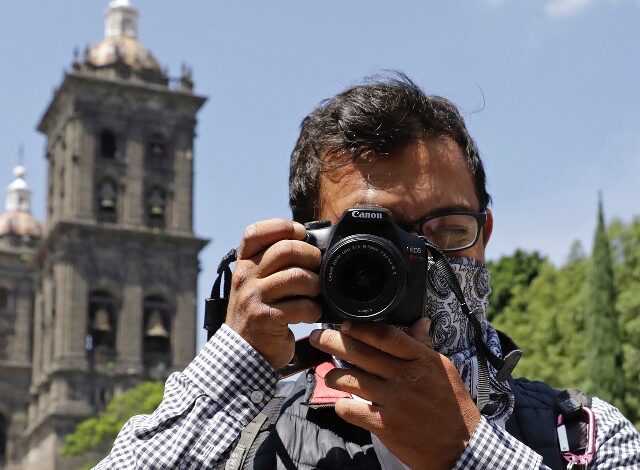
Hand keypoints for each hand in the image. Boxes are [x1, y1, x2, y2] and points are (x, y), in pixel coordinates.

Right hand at [225, 219, 321, 368]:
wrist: (242, 353)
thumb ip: (271, 263)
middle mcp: (245, 277)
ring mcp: (254, 298)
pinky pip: (301, 305)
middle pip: (285, 250)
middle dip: (310, 256)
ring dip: (315, 285)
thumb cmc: (257, 313)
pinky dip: (313, 310)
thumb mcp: (254, 283)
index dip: (282, 227)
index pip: (255, 232)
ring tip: (314, 293)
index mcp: (243, 264)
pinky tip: (310, 314)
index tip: (301, 233)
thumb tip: (307, 244)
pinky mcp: (266, 318)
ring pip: (297, 276)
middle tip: (318, 266)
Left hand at [308, 318, 480, 469]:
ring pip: (350, 380)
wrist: (460, 448)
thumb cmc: (452, 406)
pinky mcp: (385, 425)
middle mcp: (406, 377)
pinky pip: (351, 410)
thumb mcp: (443, 370)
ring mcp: (394, 401)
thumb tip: (420, 322)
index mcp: (421, 360)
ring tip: (331, 375)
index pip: (385, 336)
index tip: (343, 324)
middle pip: (361, 353)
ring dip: (334, 375)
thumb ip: (424, 347)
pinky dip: (341, 405)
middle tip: (317, 337)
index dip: (361, 328)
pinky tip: (342, 403)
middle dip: (332, 341)